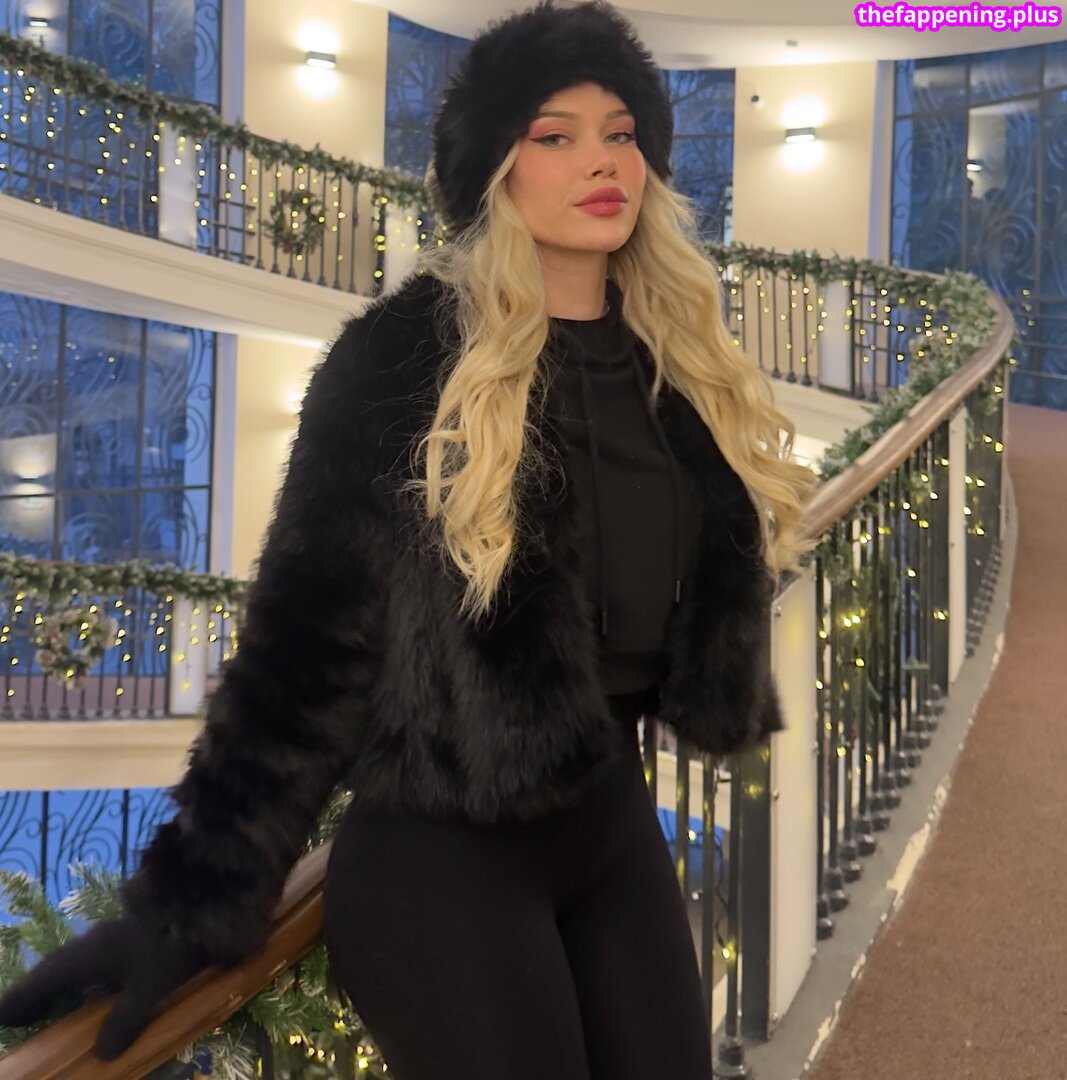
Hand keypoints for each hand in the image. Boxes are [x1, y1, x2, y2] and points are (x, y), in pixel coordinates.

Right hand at [0, 915, 209, 1060]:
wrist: (205, 897)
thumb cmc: (173, 942)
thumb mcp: (150, 989)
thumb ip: (123, 1023)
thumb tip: (100, 1055)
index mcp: (86, 955)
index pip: (39, 980)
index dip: (18, 1001)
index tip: (3, 1017)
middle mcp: (92, 941)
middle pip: (54, 968)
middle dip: (36, 993)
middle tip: (23, 1016)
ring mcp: (112, 932)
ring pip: (76, 960)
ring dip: (62, 982)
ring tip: (56, 1007)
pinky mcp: (132, 930)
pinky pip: (97, 957)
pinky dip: (88, 976)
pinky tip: (100, 989)